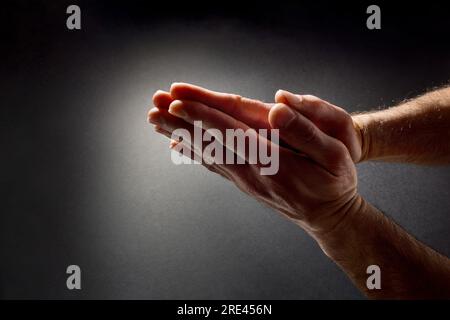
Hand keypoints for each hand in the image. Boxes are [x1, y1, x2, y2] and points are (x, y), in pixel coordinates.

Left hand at [148, 83, 358, 234]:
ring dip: (181, 136)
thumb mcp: (335, 155)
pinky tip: (178, 146)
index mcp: (273, 161)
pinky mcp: (245, 184)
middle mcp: (252, 173)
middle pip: (210, 143)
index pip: (231, 134)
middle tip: (152, 109)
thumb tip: (276, 108)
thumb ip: (305, 131)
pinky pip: (214, 166)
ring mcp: (246, 181)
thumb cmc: (335, 183)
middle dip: (180, 124)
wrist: (328, 218)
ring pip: (207, 154)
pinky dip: (193, 153)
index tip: (177, 103)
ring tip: (156, 123)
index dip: (204, 117)